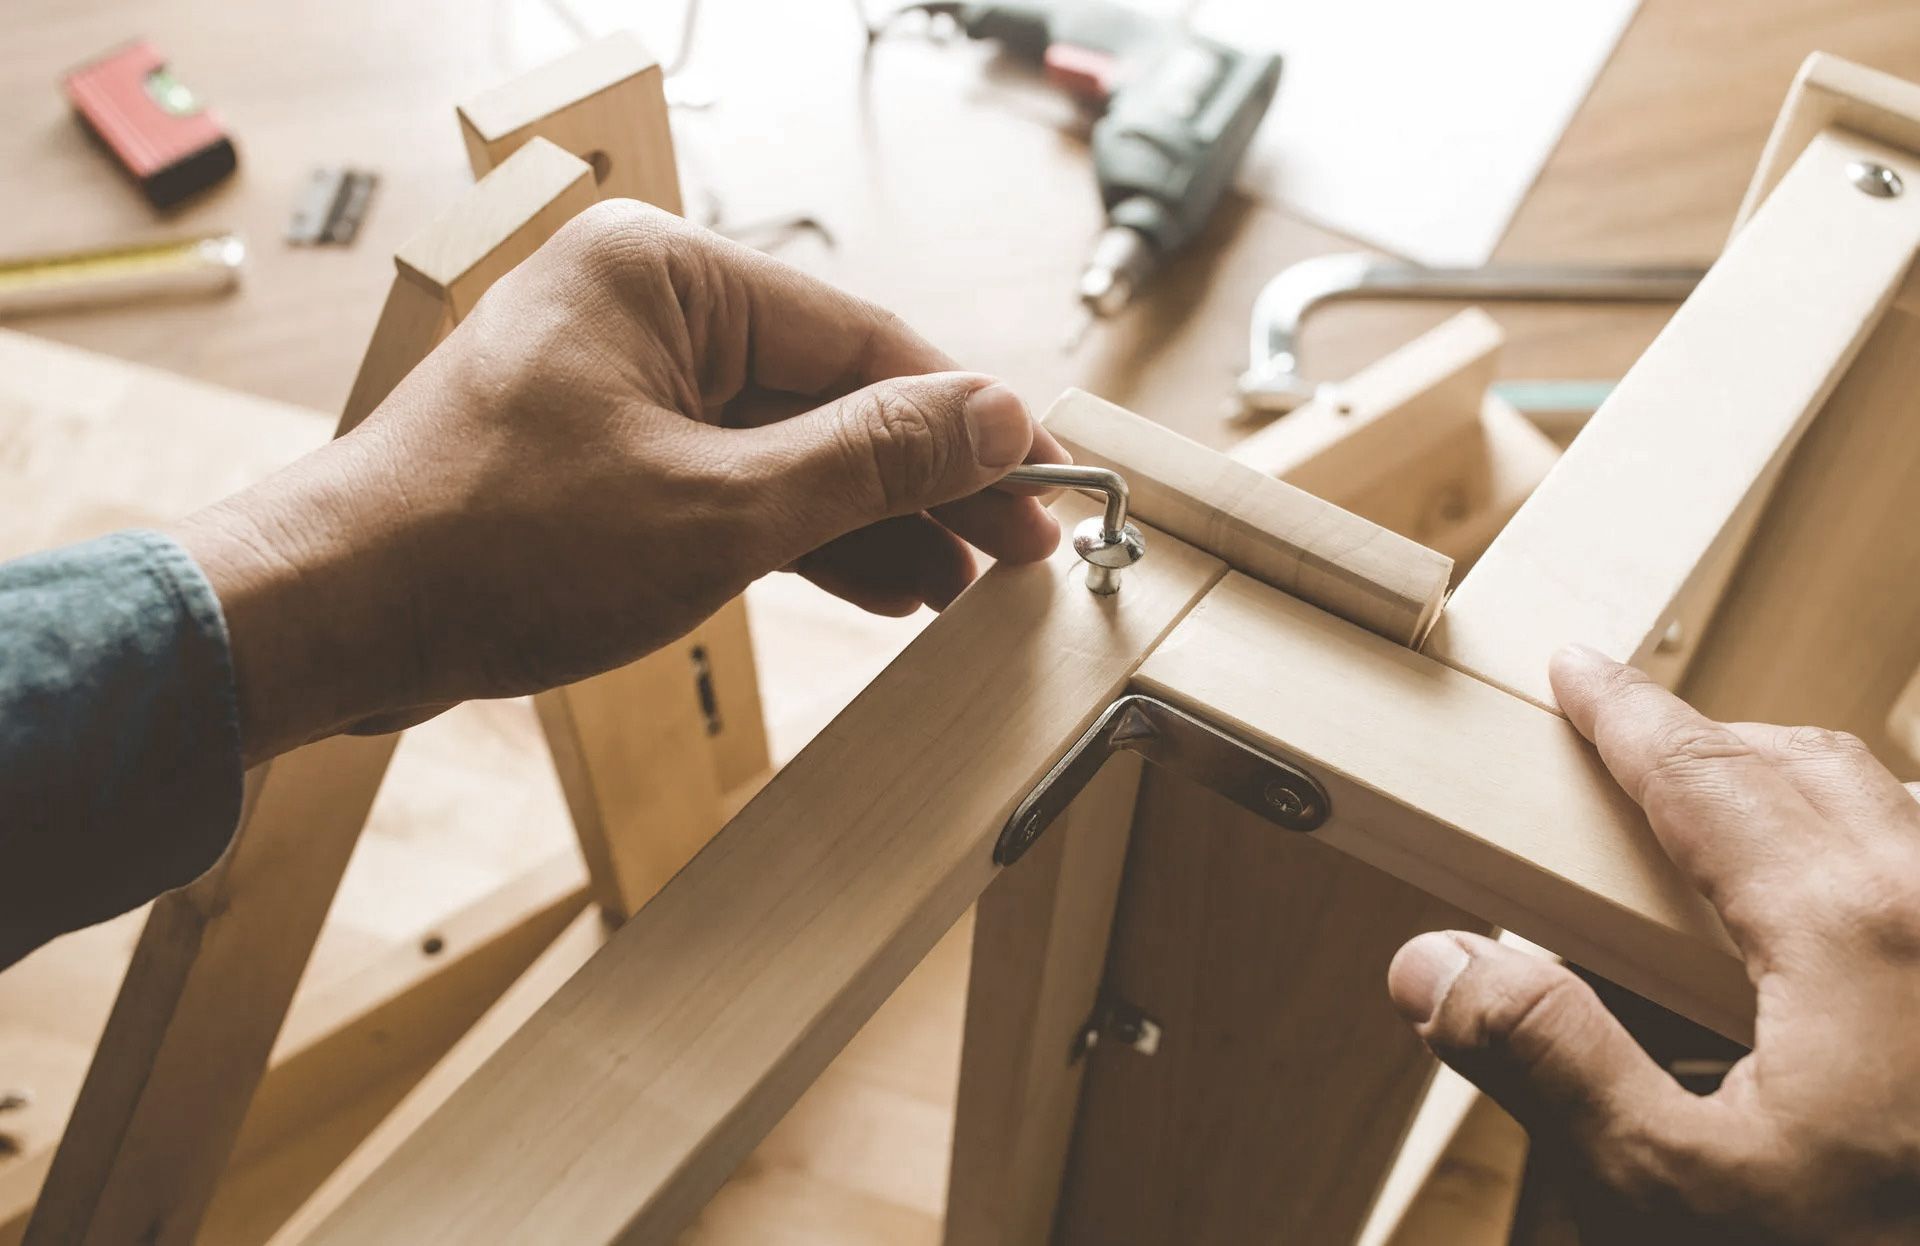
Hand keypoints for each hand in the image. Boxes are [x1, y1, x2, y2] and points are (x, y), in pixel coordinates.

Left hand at [171, 201, 1066, 762]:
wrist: (333, 621)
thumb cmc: (496, 548)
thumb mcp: (719, 511)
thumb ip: (870, 459)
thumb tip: (996, 415)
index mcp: (665, 272)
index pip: (862, 341)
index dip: (966, 421)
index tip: (1044, 481)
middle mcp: (646, 308)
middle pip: (832, 393)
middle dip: (927, 481)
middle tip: (1021, 550)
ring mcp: (625, 382)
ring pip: (788, 446)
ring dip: (875, 519)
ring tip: (963, 584)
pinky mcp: (608, 453)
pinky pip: (735, 482)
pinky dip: (802, 535)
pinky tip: (881, 583)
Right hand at [1387, 645, 1919, 1242]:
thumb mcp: (1686, 1195)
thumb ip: (1549, 1063)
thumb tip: (1435, 964)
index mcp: (1846, 928)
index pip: (1700, 775)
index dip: (1623, 715)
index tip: (1575, 669)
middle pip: (1803, 760)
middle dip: (1704, 735)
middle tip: (1625, 738)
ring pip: (1887, 802)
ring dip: (1791, 783)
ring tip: (1720, 816)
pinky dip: (1866, 843)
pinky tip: (1842, 912)